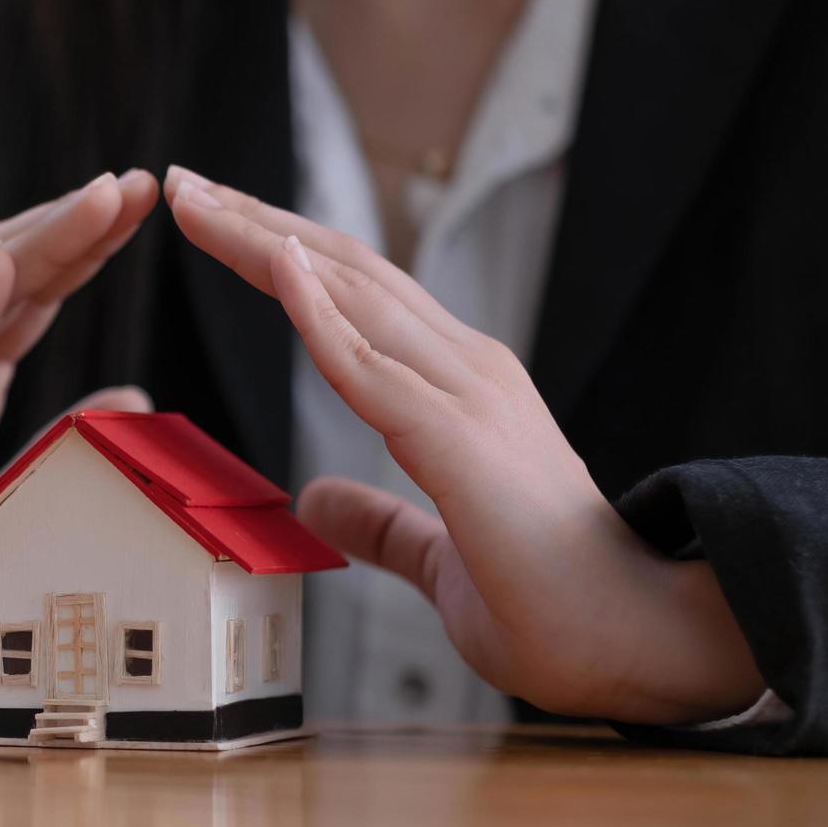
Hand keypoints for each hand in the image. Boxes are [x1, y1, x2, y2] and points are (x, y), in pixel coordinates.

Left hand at [164, 164, 764, 724]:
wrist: (642, 643)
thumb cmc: (554, 605)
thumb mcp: (438, 556)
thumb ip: (382, 524)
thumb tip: (316, 501)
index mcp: (460, 389)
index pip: (355, 298)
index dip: (282, 254)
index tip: (213, 220)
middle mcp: (466, 370)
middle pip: (344, 272)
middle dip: (258, 224)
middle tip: (184, 183)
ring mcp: (468, 396)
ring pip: (349, 295)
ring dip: (267, 243)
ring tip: (196, 199)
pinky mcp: (461, 439)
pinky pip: (372, 366)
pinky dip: (318, 312)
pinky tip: (275, 264)